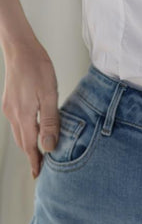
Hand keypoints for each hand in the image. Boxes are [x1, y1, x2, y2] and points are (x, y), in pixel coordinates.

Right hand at [1, 40, 59, 177]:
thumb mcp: (49, 94)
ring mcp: (8, 107)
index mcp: (23, 116)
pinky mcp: (9, 100)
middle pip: (21, 142)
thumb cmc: (37, 67)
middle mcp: (12, 114)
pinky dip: (23, 131)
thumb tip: (49, 146)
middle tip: (40, 167)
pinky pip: (16, 122)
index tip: (39, 175)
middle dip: (31, 155)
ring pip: (18, 132)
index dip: (35, 161)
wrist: (20, 48)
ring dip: (26, 144)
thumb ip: (50, 121)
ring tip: (37, 152)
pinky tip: (31, 129)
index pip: (29, 146)